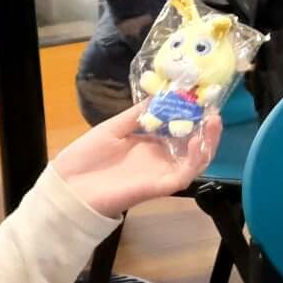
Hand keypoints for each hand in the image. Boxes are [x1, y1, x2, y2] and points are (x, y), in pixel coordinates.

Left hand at [50, 103, 222, 218]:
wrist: (69, 186)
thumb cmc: (87, 157)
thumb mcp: (113, 128)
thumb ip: (137, 115)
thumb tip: (160, 96)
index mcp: (149, 144)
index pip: (178, 127)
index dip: (191, 114)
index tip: (199, 96)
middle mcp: (160, 158)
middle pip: (193, 143)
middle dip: (206, 127)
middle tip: (213, 109)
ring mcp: (161, 172)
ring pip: (195, 160)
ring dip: (208, 142)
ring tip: (213, 121)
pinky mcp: (159, 186)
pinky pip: (184, 175)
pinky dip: (194, 160)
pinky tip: (195, 141)